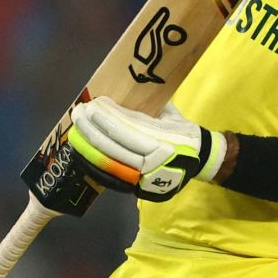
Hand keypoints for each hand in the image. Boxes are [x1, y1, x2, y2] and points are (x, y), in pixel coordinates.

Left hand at [68, 98, 225, 201]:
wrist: (201, 161)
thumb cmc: (184, 132)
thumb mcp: (172, 114)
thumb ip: (151, 106)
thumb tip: (127, 88)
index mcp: (168, 139)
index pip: (132, 127)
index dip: (110, 116)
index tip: (94, 103)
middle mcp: (157, 161)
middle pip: (117, 145)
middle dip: (93, 128)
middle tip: (78, 113)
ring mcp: (146, 178)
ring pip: (111, 162)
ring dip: (89, 145)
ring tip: (76, 129)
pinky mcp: (137, 188)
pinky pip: (110, 178)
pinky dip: (93, 165)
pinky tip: (81, 152)